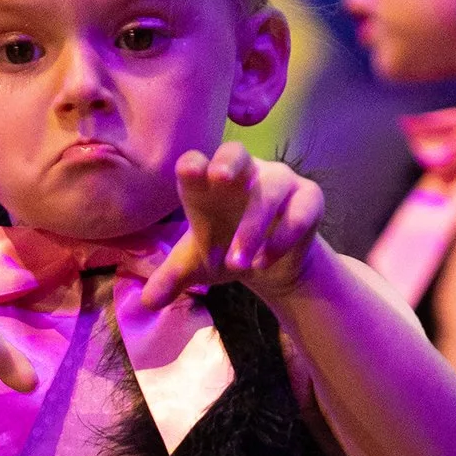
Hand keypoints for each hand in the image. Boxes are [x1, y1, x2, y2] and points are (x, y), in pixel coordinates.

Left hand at [139, 143, 324, 311]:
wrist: (269, 265)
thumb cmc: (227, 251)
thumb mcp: (197, 266)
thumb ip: (172, 278)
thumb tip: (147, 303)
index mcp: (209, 181)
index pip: (196, 163)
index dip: (192, 166)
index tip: (188, 172)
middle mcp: (244, 172)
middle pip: (236, 153)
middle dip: (228, 162)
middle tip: (219, 177)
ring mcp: (279, 182)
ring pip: (269, 191)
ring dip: (253, 227)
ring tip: (238, 264)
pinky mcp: (308, 199)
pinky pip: (300, 212)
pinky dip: (282, 239)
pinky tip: (264, 262)